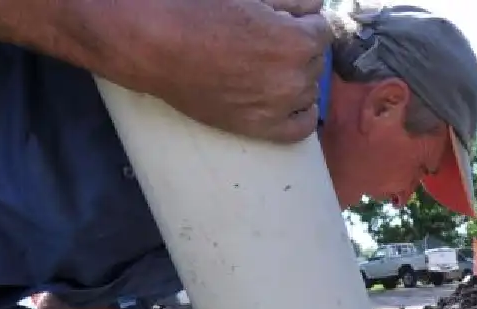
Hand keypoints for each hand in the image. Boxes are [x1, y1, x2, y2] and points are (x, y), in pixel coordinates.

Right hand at [130, 0, 333, 142]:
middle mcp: (295, 78)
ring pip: (308, 90)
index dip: (303, 23)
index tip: (284, 21)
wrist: (154, 43)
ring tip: (265, 66)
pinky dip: (301, 113)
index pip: (323, 30)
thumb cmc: (197, 9)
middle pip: (315, 60)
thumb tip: (313, 10)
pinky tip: (289, 101)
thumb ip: (291, 2)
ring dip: (296, 77)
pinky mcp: (261, 128)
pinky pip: (302, 127)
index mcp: (297, 41)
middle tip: (267, 42)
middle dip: (299, 48)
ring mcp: (279, 107)